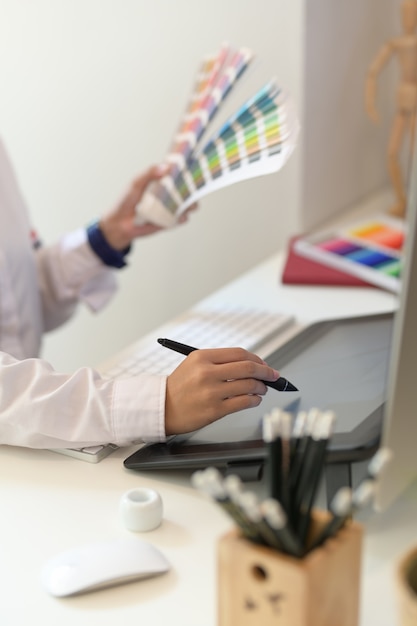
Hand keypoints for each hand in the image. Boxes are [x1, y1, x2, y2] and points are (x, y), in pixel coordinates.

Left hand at [99, 164, 196, 249]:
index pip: (178, 175)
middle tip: (193, 187)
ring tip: (188, 203)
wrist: (120, 223)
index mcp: (162, 182)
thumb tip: (165, 168)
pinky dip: (182, 217)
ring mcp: (170, 208)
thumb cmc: (126, 200)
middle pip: (187, 190)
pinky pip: (181, 219)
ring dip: (191, 204)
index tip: (193, 167)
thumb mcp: (136, 182)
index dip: (187, 171)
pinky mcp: (169, 221)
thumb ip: (149, 173)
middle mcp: (168, 195)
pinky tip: (180, 215)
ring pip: (188, 205)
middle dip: (194, 188)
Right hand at [164, 348, 279, 434]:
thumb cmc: (180, 387)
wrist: (162, 407)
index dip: (257, 359)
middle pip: (247, 367)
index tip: (264, 364)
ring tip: (262, 389)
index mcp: (202, 357)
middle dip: (265, 371)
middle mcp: (207, 372)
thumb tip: (250, 365)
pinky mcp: (215, 410)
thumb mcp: (194, 365)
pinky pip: (243, 402)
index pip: (239, 353)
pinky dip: (254, 400)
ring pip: (248, 385)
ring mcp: (211, 392)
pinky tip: (254, 400)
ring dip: (261, 387)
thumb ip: (219, 362)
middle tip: (273, 375)